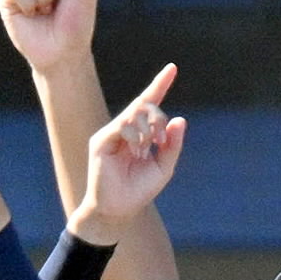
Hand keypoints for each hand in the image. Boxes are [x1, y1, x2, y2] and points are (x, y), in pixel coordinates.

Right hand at [72, 64, 184, 240]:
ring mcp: (110, 134)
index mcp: (139, 134)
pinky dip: (134, 136)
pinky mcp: (100, 141)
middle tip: (161, 140)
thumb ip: (172, 145)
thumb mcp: (164, 168)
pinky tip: (136, 151)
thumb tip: (179, 120)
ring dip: (147, 129)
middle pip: (144, 105)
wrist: (118, 211)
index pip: (149, 103)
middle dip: (157, 118)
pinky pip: (122, 125)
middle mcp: (123, 130)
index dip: (160, 84)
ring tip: (147, 149)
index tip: (172, 68)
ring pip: (134, 113)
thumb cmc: (139, 191)